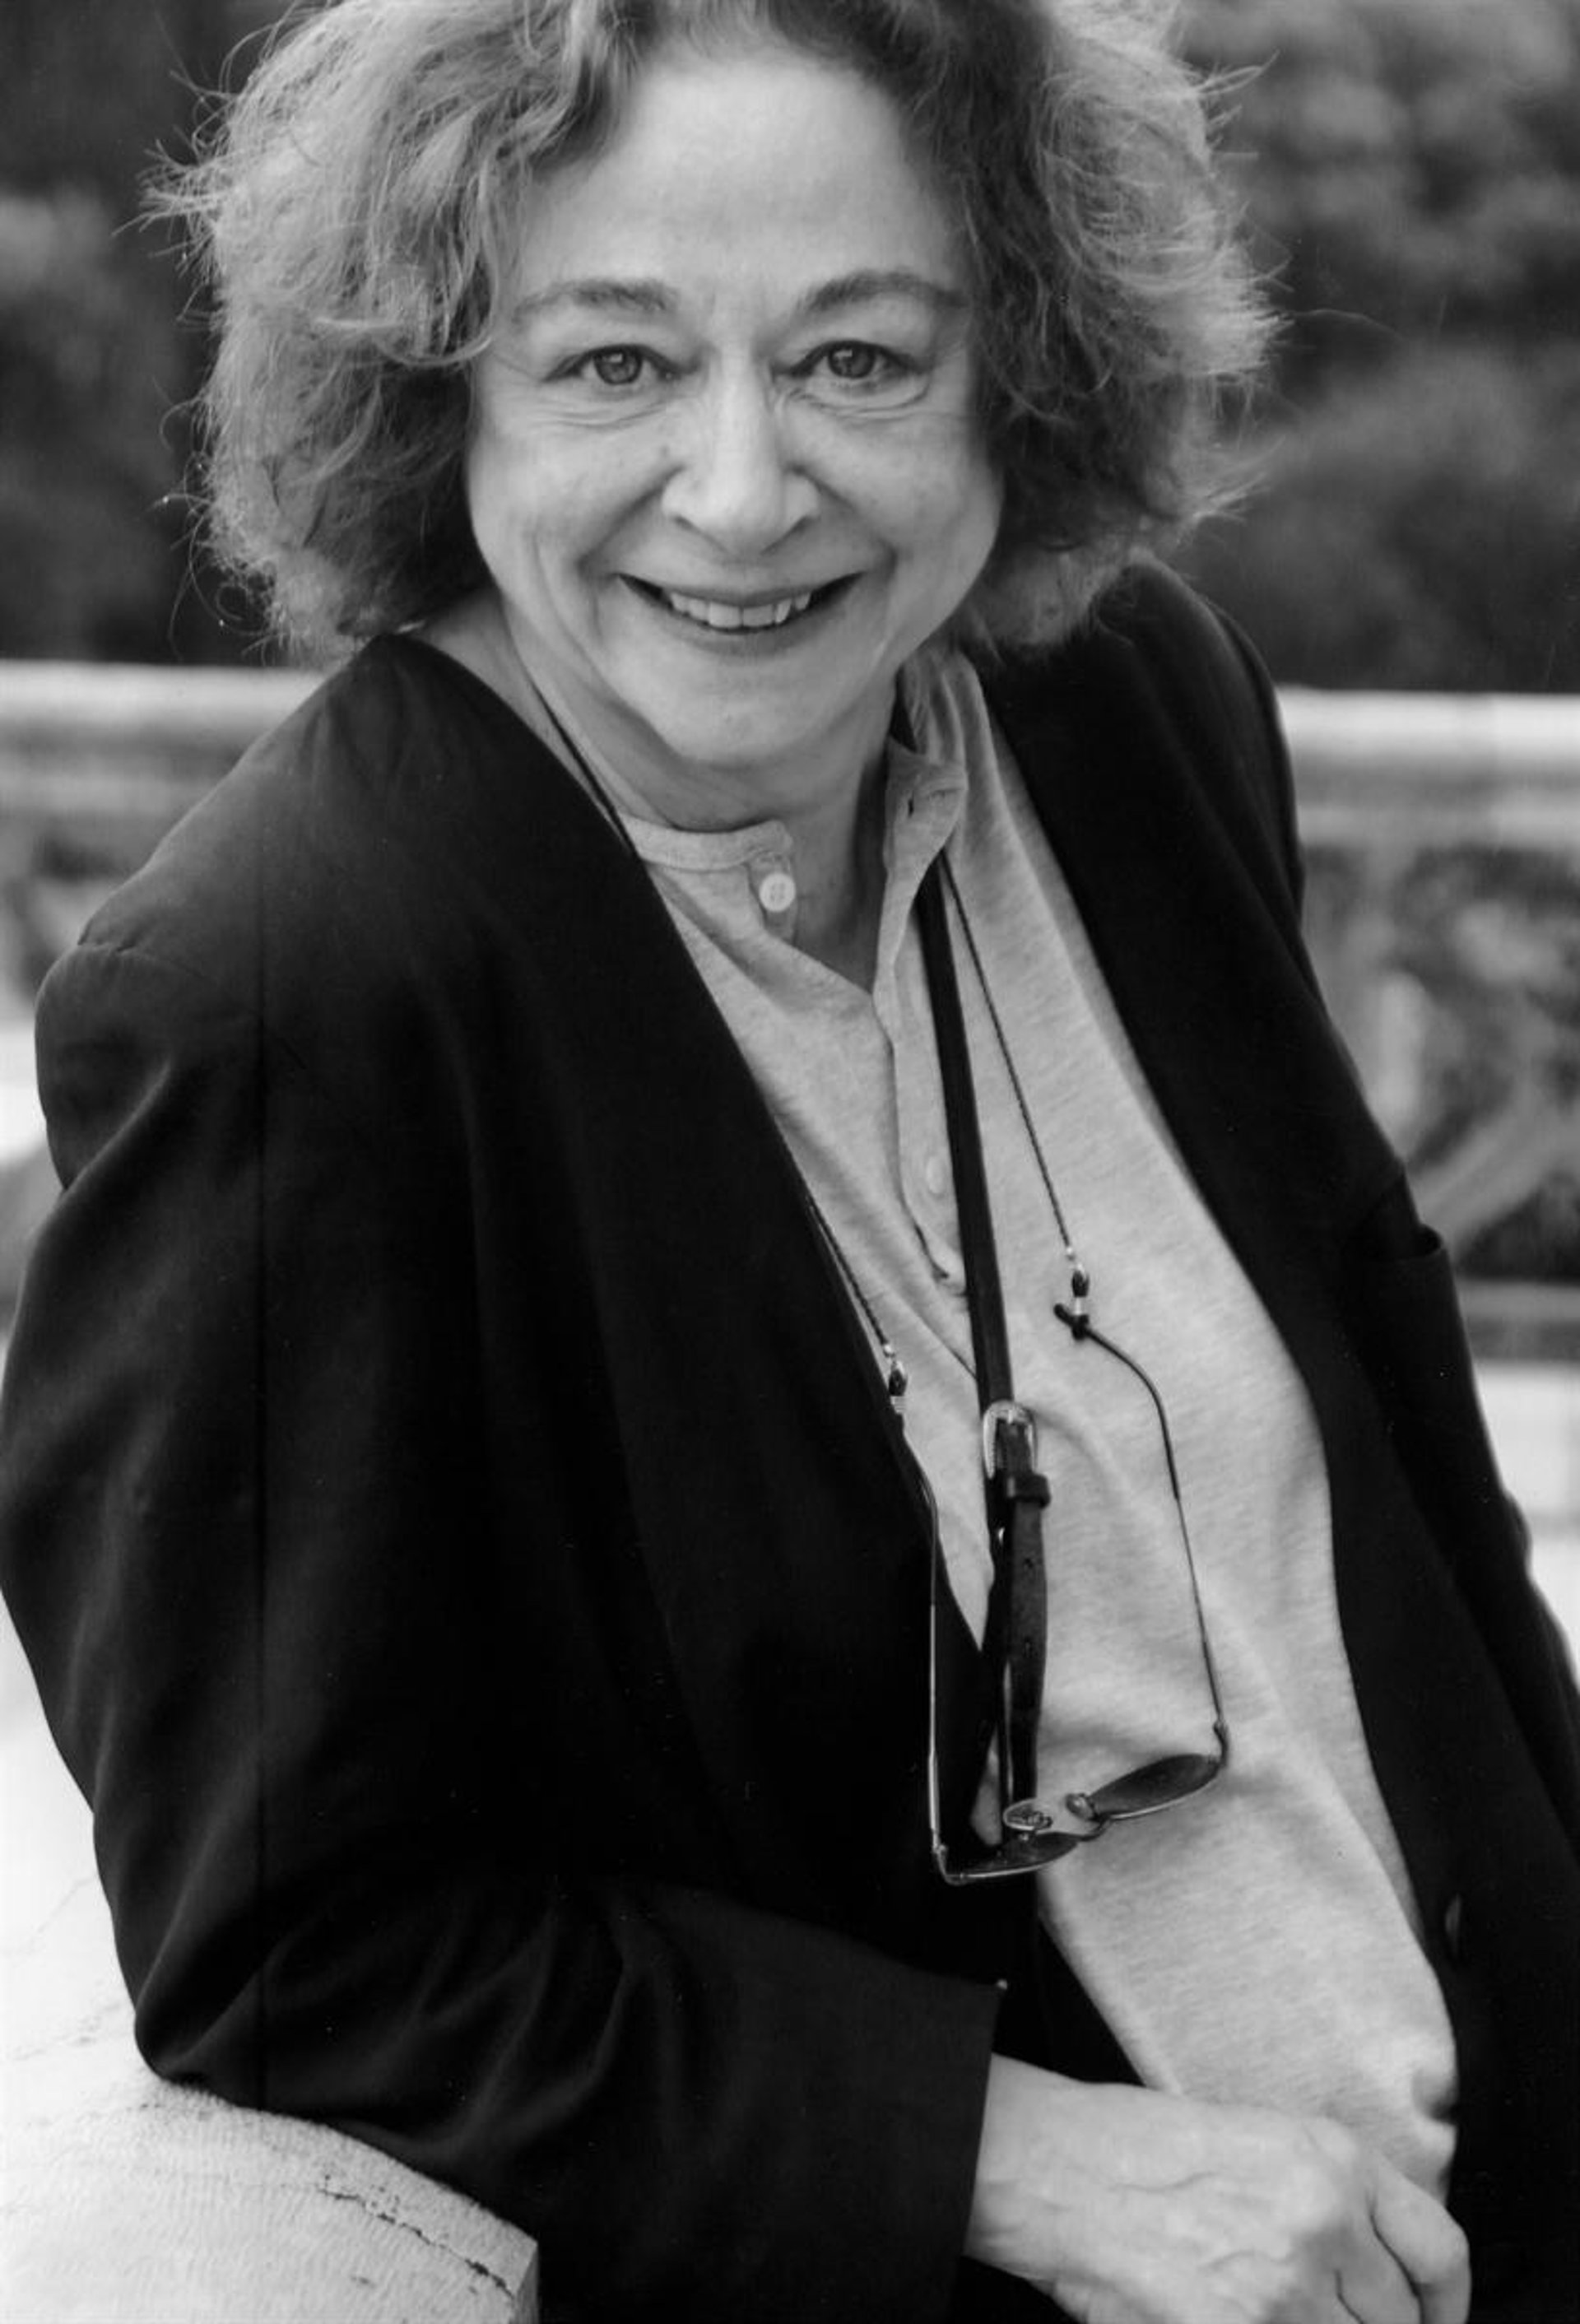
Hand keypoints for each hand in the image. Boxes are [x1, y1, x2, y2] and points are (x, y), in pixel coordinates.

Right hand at [967, 2057, 1469, 2323]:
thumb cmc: (1142, 2148)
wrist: (1060, 2170)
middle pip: (1397, 2321)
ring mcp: (1284, 2292)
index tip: (1435, 2319)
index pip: (1439, 2250)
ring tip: (1272, 2310)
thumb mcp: (1263, 2142)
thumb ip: (1334, 2201)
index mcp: (1335, 2161)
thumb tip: (1380, 2278)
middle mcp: (1324, 2221)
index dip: (1448, 2303)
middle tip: (1330, 2316)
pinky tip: (1238, 2317)